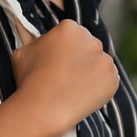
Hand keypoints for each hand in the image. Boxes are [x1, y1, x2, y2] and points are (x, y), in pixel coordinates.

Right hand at [11, 19, 119, 135]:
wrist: (42, 110)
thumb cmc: (29, 80)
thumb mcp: (23, 51)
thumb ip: (31, 38)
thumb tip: (26, 26)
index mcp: (69, 28)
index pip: (71, 34)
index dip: (63, 48)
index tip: (56, 62)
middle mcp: (91, 40)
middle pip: (88, 45)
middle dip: (79, 57)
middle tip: (66, 76)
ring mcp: (105, 60)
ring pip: (99, 62)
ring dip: (90, 71)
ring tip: (73, 87)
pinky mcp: (113, 79)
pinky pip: (108, 79)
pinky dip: (99, 86)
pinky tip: (83, 94)